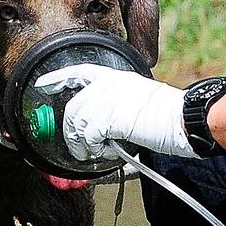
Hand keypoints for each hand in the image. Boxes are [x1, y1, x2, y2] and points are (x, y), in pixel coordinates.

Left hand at [32, 64, 195, 160]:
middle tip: (77, 149)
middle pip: (73, 108)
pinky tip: (108, 152)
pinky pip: (89, 137)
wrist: (183, 119)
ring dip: (82, 145)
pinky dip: (95, 149)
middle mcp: (107, 85)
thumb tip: (97, 138)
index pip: (78, 72)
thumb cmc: (167, 116)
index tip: (43, 85)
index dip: (57, 79)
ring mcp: (107, 100)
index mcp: (114, 78)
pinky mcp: (109, 117)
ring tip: (95, 154)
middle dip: (69, 132)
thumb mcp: (137, 103)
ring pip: (77, 125)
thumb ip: (114, 114)